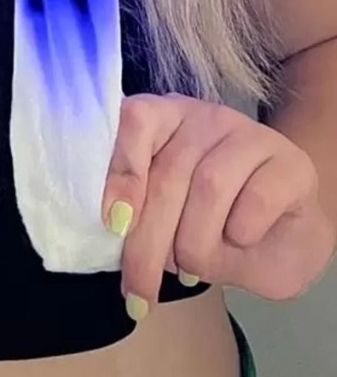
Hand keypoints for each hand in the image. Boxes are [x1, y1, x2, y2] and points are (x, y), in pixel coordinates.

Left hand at [103, 94, 336, 320]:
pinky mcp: (291, 165)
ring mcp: (252, 136)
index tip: (114, 224)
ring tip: (193, 269)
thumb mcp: (168, 220)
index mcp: (168, 118)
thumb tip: (115, 225)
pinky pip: (256, 200)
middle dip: (150, 240)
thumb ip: (142, 210)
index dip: (123, 170)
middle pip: (170, 172)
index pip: (138, 119)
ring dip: (195, 242)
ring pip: (210, 185)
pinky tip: (240, 241)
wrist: (285, 243)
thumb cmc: (216, 228)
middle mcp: (206, 118)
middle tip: (141, 290)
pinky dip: (240, 233)